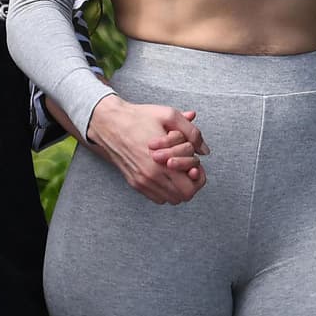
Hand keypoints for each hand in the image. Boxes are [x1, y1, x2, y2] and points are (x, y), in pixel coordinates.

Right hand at [86, 96, 208, 204]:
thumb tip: (205, 150)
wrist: (109, 123)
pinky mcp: (134, 183)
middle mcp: (150, 177)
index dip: (199, 178)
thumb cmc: (139, 118)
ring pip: (170, 199)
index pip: (190, 188)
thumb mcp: (170, 116)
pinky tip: (165, 173)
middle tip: (188, 167)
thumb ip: (192, 133)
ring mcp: (141, 182)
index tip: (196, 165)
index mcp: (161, 163)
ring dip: (178, 187)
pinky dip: (165, 190)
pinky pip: (156, 197)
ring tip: (176, 170)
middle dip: (190, 183)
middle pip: (182, 197)